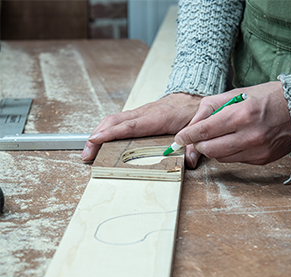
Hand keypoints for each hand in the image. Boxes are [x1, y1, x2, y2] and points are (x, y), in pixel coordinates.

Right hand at [81, 93, 201, 167]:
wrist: (192, 96)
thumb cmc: (192, 110)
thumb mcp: (198, 126)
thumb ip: (194, 144)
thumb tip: (190, 161)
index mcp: (158, 117)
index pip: (130, 126)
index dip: (111, 133)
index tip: (96, 140)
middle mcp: (144, 113)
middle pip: (114, 121)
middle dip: (97, 136)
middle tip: (87, 153)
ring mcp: (139, 113)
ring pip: (113, 120)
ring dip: (98, 133)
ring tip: (88, 150)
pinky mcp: (138, 116)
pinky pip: (118, 121)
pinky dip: (105, 130)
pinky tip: (100, 141)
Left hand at [175, 81, 290, 164]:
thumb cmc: (266, 98)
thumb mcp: (235, 94)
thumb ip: (208, 110)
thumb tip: (189, 128)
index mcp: (241, 115)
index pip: (204, 131)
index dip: (187, 136)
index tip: (179, 138)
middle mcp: (249, 135)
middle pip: (209, 149)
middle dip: (198, 144)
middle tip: (197, 138)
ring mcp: (256, 150)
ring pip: (219, 157)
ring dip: (213, 148)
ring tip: (221, 135)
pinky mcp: (261, 160)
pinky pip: (234, 160)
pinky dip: (228, 152)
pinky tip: (235, 140)